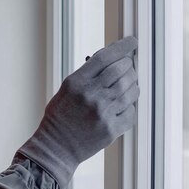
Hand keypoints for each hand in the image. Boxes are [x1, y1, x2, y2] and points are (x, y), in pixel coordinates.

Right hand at [17, 36, 138, 188]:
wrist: (55, 147)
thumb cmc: (60, 116)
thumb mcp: (67, 88)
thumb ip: (88, 74)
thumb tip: (113, 58)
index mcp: (76, 82)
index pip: (105, 57)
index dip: (122, 47)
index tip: (132, 41)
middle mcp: (91, 96)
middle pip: (121, 70)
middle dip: (128, 65)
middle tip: (128, 66)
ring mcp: (102, 113)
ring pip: (130, 90)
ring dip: (132, 84)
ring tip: (126, 85)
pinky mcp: (111, 129)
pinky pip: (131, 111)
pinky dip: (130, 106)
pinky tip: (122, 105)